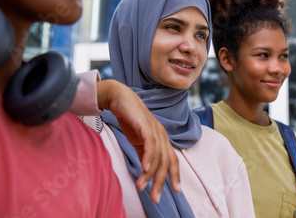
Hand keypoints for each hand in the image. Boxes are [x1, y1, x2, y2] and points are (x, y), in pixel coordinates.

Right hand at [97, 79, 179, 202]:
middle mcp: (161, 134)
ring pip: (158, 156)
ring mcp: (155, 129)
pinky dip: (148, 157)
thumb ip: (144, 153)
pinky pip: (150, 143)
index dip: (175, 175)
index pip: (172, 159)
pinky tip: (144, 168)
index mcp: (162, 138)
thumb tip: (147, 171)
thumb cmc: (129, 118)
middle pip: (166, 161)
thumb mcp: (138, 139)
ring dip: (150, 174)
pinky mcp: (145, 124)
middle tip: (155, 197)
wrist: (119, 98)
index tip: (176, 191)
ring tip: (142, 187)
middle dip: (162, 181)